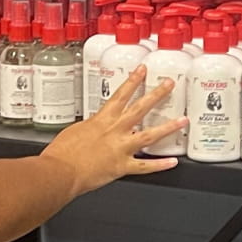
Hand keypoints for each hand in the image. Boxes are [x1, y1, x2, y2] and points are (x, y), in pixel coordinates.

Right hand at [40, 66, 184, 195]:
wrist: (59, 171)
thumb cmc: (61, 154)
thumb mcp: (75, 130)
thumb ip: (89, 127)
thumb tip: (93, 126)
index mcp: (101, 120)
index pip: (121, 95)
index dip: (133, 81)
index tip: (143, 70)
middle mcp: (114, 131)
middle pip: (140, 108)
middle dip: (156, 94)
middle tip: (169, 85)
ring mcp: (120, 148)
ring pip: (149, 135)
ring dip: (168, 127)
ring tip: (182, 120)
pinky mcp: (121, 167)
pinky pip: (145, 166)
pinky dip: (160, 165)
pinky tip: (172, 162)